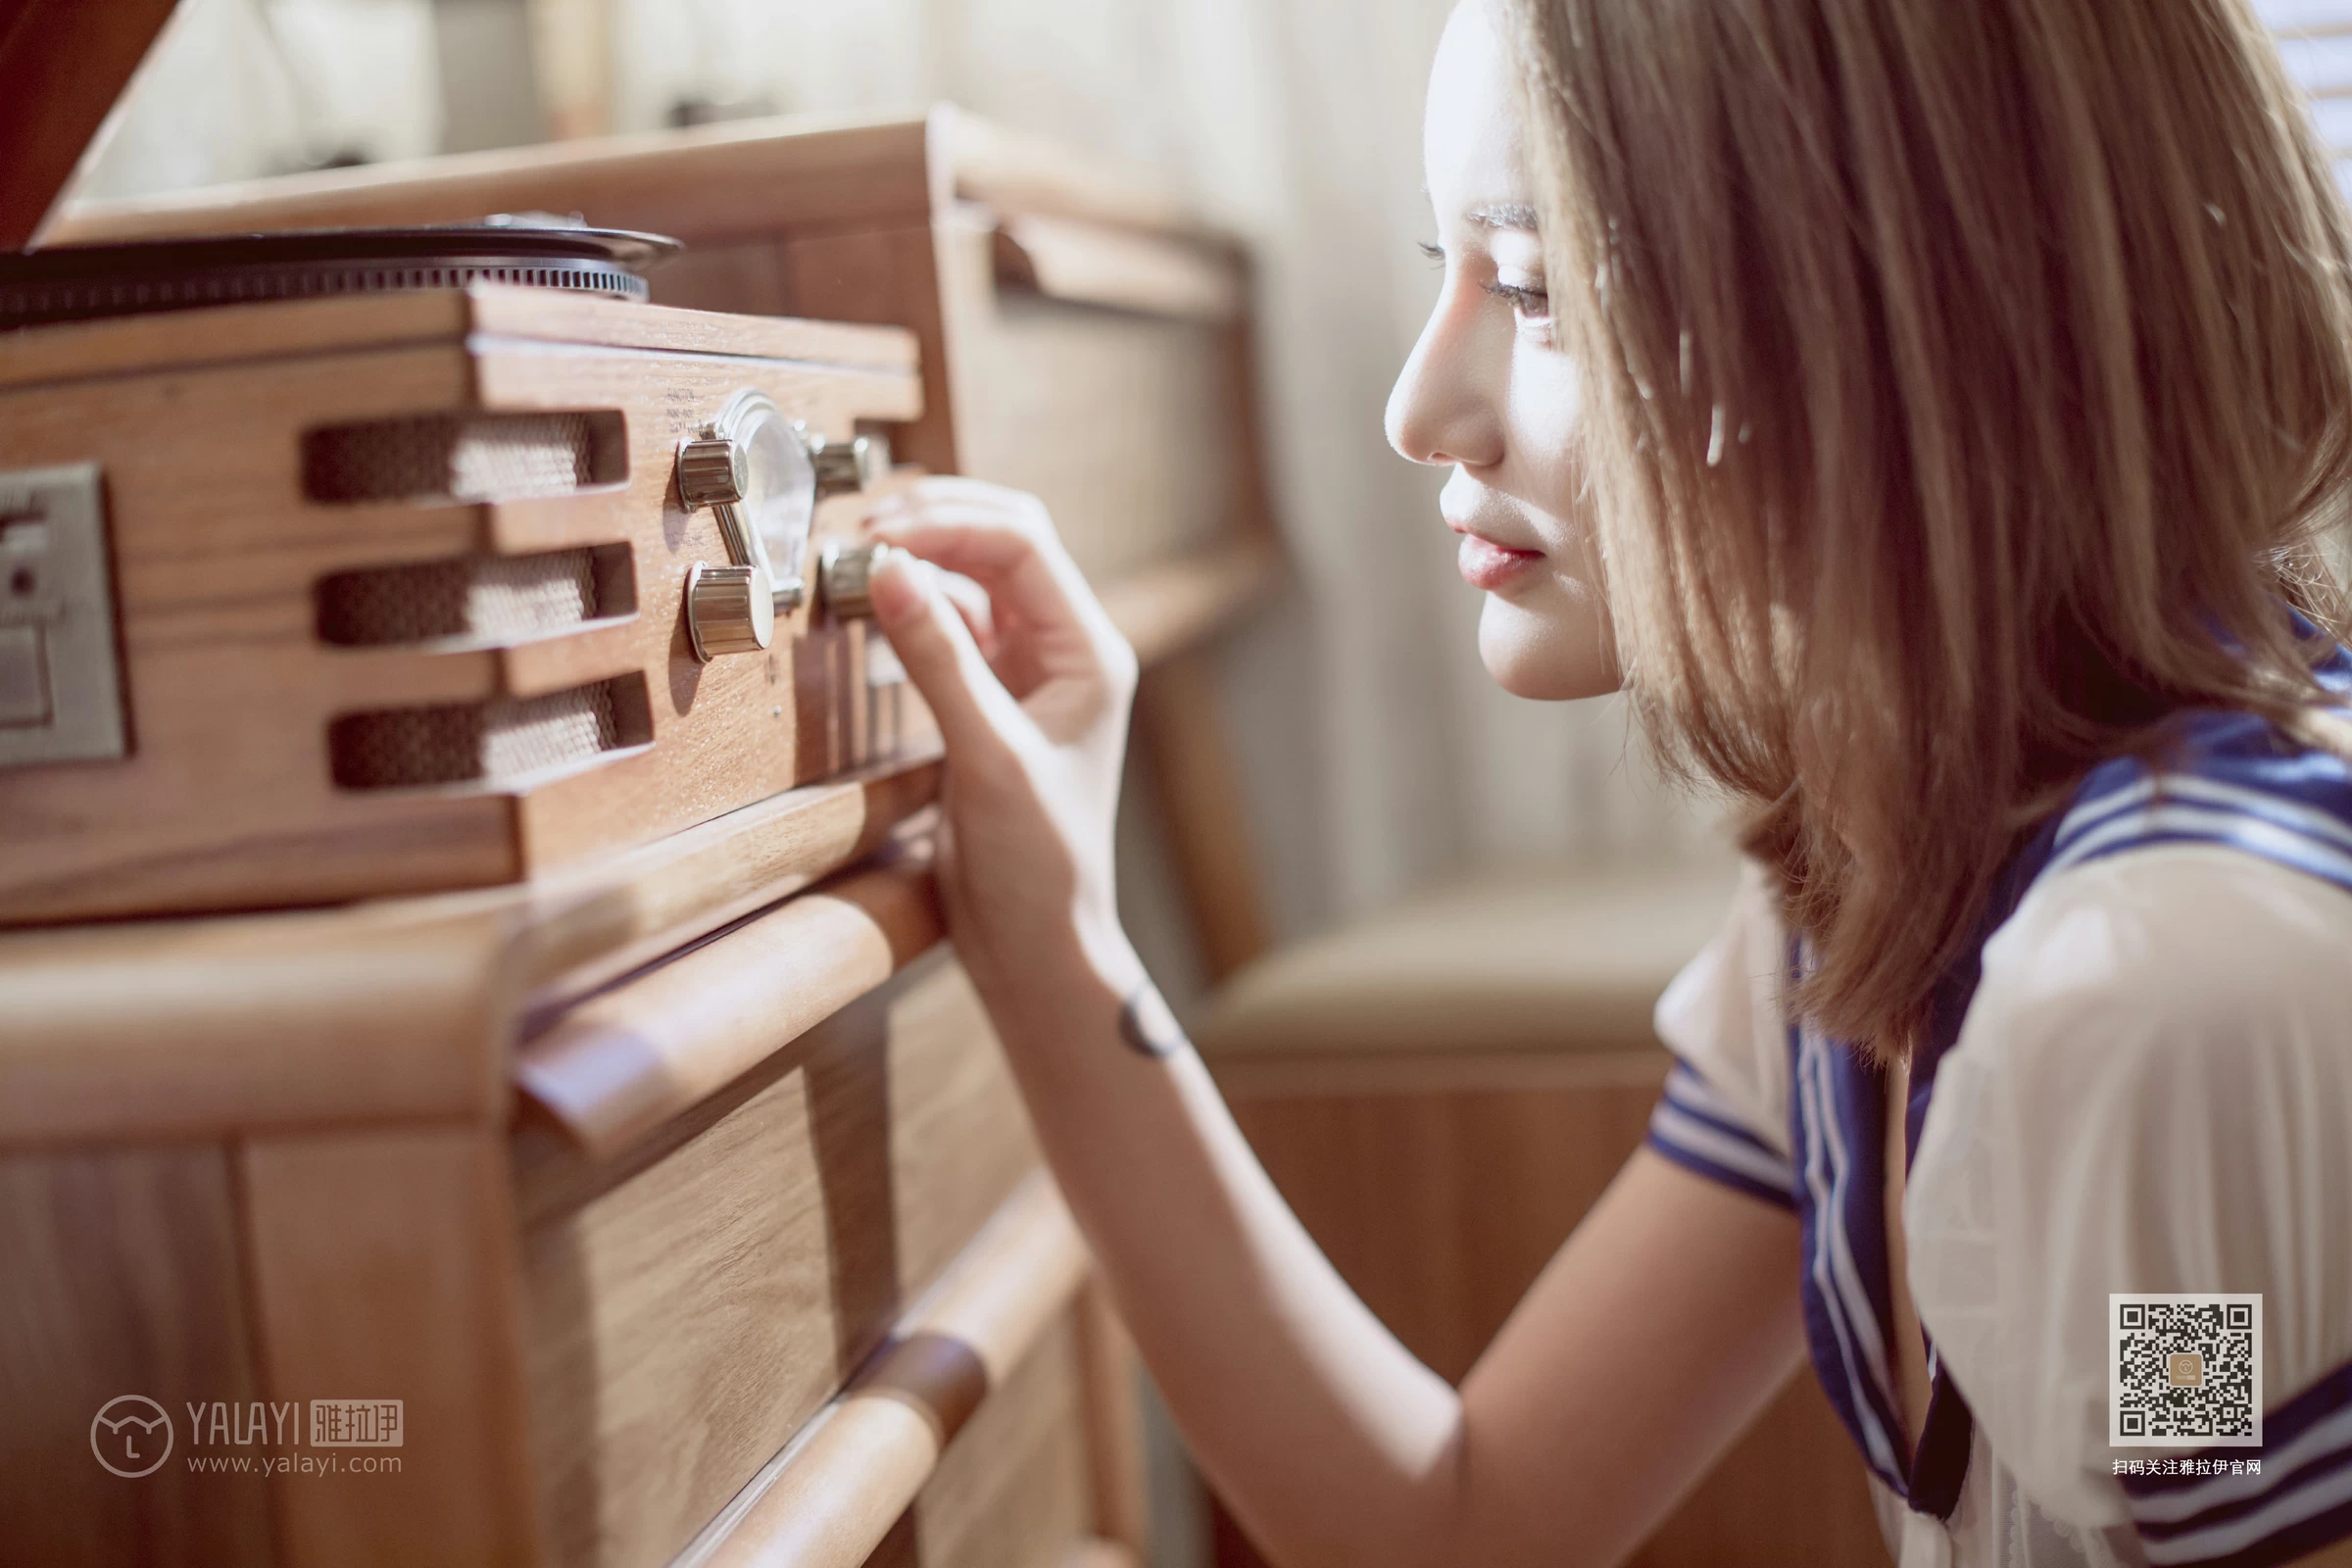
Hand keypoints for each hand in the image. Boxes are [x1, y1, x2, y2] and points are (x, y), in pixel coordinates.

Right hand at [863, 478, 1141, 1008]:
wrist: (1037, 942)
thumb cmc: (1038, 863)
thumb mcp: (987, 756)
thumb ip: (938, 659)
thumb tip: (889, 569)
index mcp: (1090, 654)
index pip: (1022, 547)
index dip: (949, 526)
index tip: (878, 536)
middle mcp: (1066, 654)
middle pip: (1005, 546)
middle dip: (939, 524)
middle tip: (865, 531)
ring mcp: (1029, 675)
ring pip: (976, 582)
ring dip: (923, 562)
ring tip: (858, 560)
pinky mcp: (992, 701)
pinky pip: (953, 629)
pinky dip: (913, 610)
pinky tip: (874, 609)